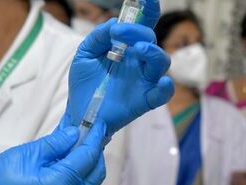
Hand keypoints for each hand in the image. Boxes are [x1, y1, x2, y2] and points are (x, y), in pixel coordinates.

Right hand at [0, 122, 105, 184]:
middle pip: (96, 173)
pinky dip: (78, 175)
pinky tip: (66, 161)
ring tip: (78, 143)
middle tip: (90, 131)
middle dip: (96, 151)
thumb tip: (75, 134)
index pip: (88, 156)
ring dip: (88, 164)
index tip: (99, 121)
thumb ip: (52, 145)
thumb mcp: (21, 157)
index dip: (95, 137)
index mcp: (61, 184)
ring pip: (88, 184)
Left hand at [60, 18, 173, 137]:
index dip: (148, 10)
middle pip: (151, 41)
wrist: (79, 113)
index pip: (142, 26)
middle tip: (119, 33)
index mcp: (127, 48)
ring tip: (138, 50)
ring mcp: (144, 81)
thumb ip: (99, 37)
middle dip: (139, 32)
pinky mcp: (144, 100)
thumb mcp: (85, 53)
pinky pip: (162, 94)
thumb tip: (114, 25)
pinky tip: (163, 81)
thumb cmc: (85, 84)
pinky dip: (166, 88)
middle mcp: (139, 62)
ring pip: (161, 62)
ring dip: (153, 52)